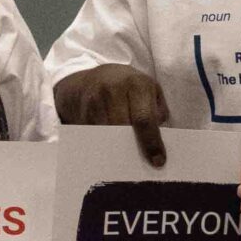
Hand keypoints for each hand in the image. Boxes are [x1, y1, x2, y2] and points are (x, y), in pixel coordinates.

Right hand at [53, 63, 171, 166]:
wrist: (96, 77)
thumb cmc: (131, 87)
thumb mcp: (151, 90)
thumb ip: (158, 112)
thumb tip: (157, 141)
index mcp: (137, 85)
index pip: (144, 119)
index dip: (151, 142)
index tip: (158, 161)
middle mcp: (113, 90)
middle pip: (123, 128)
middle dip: (134, 147)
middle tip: (143, 163)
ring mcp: (95, 100)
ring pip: (108, 134)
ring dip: (119, 148)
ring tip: (128, 159)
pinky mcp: (82, 111)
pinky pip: (95, 134)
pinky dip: (105, 144)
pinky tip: (112, 150)